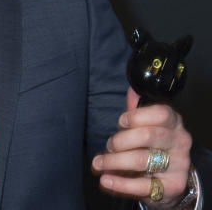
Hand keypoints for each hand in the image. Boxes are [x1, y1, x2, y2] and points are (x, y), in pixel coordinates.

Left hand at [92, 88, 193, 207]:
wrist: (169, 178)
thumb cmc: (152, 146)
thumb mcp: (147, 126)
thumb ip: (137, 110)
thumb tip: (131, 91)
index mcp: (173, 122)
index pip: (161, 113)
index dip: (136, 116)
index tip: (120, 122)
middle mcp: (179, 142)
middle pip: (148, 135)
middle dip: (121, 140)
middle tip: (108, 146)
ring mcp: (178, 164)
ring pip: (143, 159)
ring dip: (114, 161)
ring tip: (98, 163)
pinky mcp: (173, 186)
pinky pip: (143, 185)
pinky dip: (120, 183)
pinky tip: (106, 180)